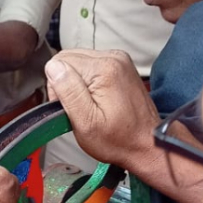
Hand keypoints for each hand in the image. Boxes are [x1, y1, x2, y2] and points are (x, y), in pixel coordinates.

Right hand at [45, 50, 161, 166]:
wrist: (148, 144)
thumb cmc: (119, 140)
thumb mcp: (86, 123)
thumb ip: (69, 91)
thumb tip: (53, 67)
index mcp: (104, 69)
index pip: (59, 62)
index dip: (57, 87)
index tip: (69, 106)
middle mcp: (113, 58)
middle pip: (68, 58)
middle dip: (65, 82)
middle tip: (77, 107)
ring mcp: (119, 60)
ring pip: (77, 60)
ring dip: (75, 81)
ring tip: (88, 103)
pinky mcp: (120, 65)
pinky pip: (89, 64)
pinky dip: (86, 80)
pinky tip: (95, 97)